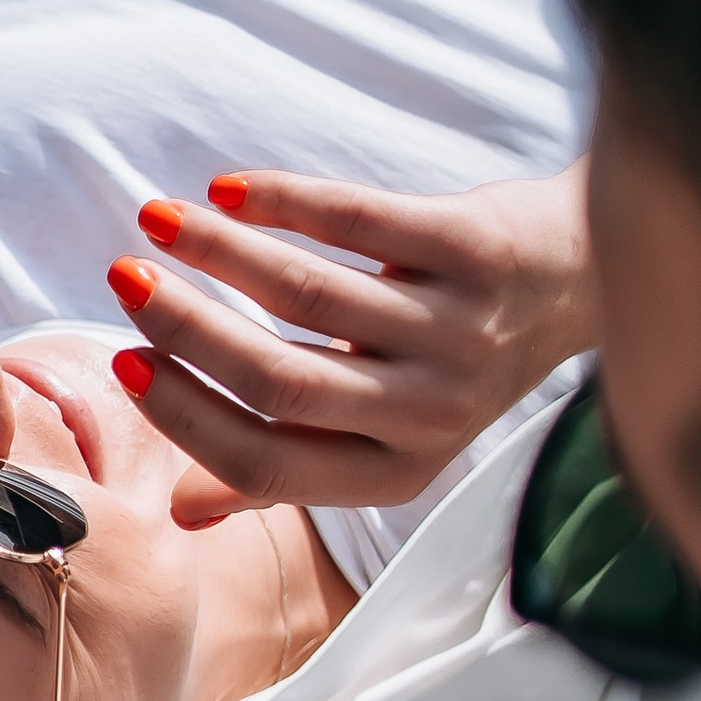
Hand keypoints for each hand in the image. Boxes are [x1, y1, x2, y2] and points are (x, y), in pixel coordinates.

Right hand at [108, 165, 600, 519]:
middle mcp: (430, 414)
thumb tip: (182, 510)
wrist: (576, 283)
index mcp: (394, 473)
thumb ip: (285, 470)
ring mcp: (458, 332)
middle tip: (124, 280)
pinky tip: (230, 190)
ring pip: (310, 296)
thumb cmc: (451, 365)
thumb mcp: (381, 438)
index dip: (185, 416)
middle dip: (187, 330)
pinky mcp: (474, 251)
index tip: (123, 362)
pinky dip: (284, 200)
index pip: (266, 463)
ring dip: (219, 252)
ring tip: (159, 221)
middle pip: (280, 382)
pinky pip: (360, 221)